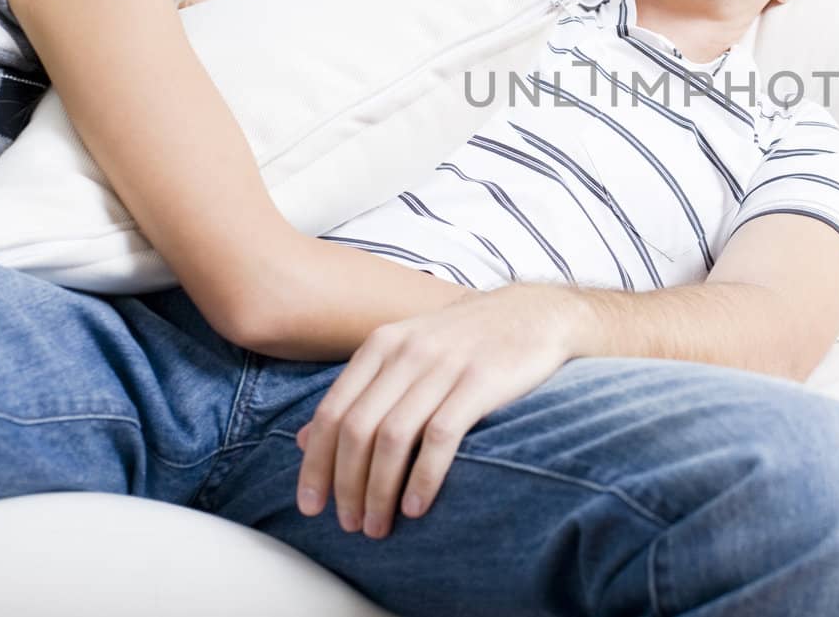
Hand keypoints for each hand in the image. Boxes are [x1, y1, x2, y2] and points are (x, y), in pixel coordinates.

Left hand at [294, 281, 586, 539]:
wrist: (538, 313)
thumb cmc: (468, 341)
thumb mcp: (407, 352)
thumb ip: (359, 391)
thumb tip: (300, 440)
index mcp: (382, 345)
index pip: (331, 412)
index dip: (315, 464)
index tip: (310, 506)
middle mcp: (407, 352)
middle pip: (356, 429)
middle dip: (345, 485)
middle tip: (348, 525)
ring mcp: (444, 365)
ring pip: (392, 438)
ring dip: (378, 490)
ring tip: (377, 525)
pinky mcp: (480, 382)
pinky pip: (439, 437)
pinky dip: (422, 477)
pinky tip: (415, 506)